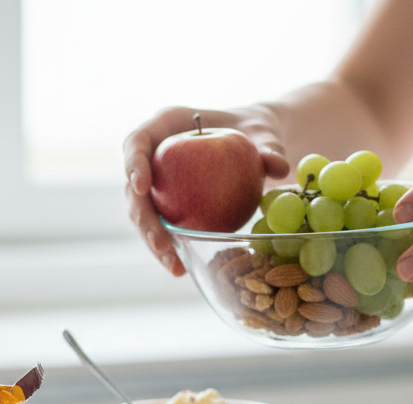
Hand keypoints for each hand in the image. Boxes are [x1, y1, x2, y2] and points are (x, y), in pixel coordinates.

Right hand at [124, 106, 290, 275]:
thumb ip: (269, 147)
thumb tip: (279, 166)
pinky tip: (181, 269)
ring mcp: (158, 182)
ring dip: (154, 242)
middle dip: (144, 220)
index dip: (133, 164)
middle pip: (134, 188)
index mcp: (165, 125)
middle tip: (162, 244)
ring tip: (174, 267)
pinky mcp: (169, 205)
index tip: (142, 187)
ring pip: (144, 215)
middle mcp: (154, 155)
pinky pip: (163, 226)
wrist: (256, 146)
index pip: (137, 142)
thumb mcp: (265, 133)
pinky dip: (170, 247)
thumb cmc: (256, 130)